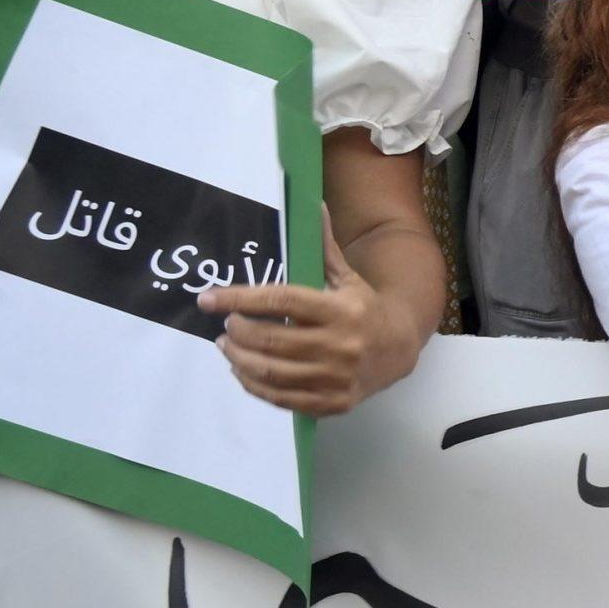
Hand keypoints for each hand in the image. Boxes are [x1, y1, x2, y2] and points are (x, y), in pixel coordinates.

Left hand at [202, 211, 415, 414]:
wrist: (400, 349)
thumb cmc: (364, 309)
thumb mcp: (347, 278)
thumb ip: (323, 248)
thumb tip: (313, 205)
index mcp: (342, 309)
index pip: (281, 301)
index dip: (240, 298)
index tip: (208, 298)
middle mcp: (340, 344)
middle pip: (270, 339)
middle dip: (237, 331)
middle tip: (226, 323)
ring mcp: (336, 377)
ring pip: (271, 371)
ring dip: (238, 358)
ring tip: (227, 346)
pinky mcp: (333, 402)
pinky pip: (281, 398)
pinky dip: (253, 385)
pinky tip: (243, 370)